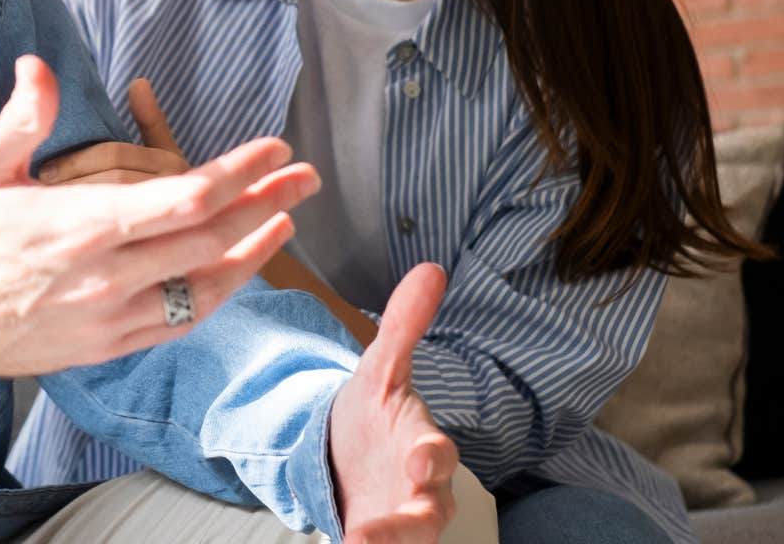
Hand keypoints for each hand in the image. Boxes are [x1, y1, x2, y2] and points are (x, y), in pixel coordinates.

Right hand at [0, 57, 317, 384]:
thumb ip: (22, 118)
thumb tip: (39, 66)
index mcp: (82, 227)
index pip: (186, 198)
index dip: (240, 172)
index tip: (273, 148)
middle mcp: (107, 277)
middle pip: (211, 240)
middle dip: (267, 204)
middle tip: (306, 177)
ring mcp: (111, 318)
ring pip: (205, 287)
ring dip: (254, 252)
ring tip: (286, 221)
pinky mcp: (106, 346)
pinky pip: (179, 321)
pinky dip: (217, 295)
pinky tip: (237, 271)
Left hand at [327, 263, 457, 543]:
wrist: (345, 455)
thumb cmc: (373, 415)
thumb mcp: (380, 370)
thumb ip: (403, 325)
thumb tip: (431, 268)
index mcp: (422, 445)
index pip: (437, 453)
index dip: (431, 455)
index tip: (420, 457)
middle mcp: (419, 490)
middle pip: (430, 510)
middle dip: (415, 518)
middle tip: (393, 522)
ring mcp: (398, 521)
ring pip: (407, 539)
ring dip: (389, 542)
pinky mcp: (372, 540)